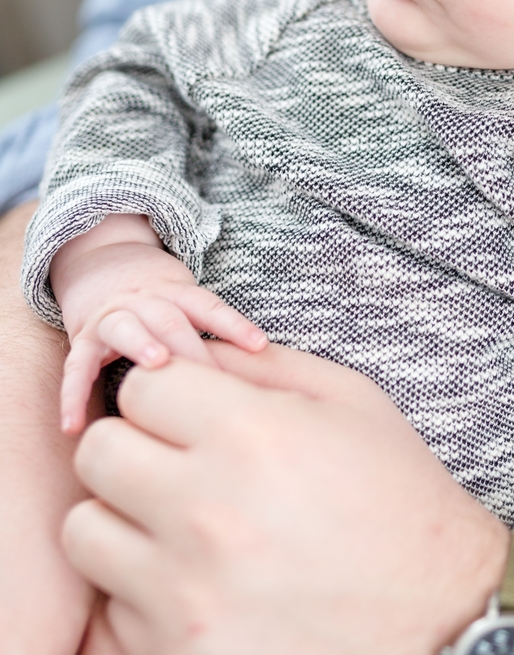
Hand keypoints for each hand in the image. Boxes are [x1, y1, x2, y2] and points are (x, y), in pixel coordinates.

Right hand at [51, 215, 266, 432]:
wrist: (103, 260)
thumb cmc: (160, 296)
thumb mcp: (188, 297)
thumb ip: (215, 328)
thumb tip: (266, 371)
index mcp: (178, 293)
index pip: (210, 306)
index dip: (235, 324)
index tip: (259, 346)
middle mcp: (146, 301)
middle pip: (171, 320)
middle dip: (192, 350)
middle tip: (213, 382)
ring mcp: (113, 317)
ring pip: (127, 328)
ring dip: (142, 345)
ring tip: (156, 367)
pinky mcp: (83, 338)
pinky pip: (76, 367)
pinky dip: (72, 396)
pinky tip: (73, 427)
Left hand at [63, 352, 509, 654]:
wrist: (443, 621)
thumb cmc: (399, 502)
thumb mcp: (348, 402)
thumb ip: (260, 366)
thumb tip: (188, 352)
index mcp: (250, 434)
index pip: (141, 387)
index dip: (168, 393)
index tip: (193, 412)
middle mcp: (206, 511)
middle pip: (99, 452)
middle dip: (134, 447)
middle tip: (177, 464)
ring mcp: (186, 593)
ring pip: (85, 532)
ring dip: (123, 522)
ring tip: (177, 528)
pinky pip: (110, 613)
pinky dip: (139, 597)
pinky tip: (192, 586)